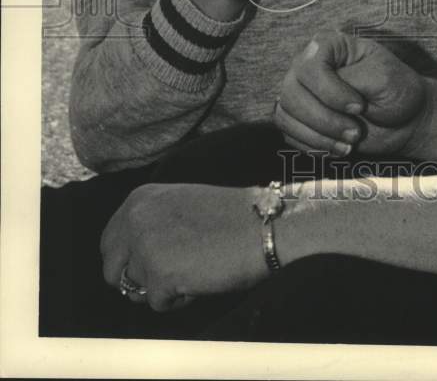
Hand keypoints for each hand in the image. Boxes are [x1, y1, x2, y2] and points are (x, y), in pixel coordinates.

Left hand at [100, 183, 270, 311]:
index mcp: (140, 199)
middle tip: (169, 274)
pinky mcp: (160, 276)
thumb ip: (151, 221)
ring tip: (193, 268)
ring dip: (162, 287)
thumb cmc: (229, 216)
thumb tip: (130, 256)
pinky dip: (179, 299)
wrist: (262, 225)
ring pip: (135, 289)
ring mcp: (145, 247)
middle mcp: (135, 219)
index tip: (151, 263)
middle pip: (112, 270)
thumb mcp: (179, 203)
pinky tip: (201, 278)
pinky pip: (158, 304)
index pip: (108, 243)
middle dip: (138, 279)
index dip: (128, 259)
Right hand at [275, 31, 429, 156]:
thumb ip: (351, 78)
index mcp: (328, 46)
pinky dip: (313, 145)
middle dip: (325, 119)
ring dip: (319, 135)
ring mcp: (301, 91)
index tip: (359, 107)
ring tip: (349, 142)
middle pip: (291, 93)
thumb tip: (321, 84)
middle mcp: (308, 66)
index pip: (310, 67)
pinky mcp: (299, 118)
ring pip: (286, 114)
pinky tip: (338, 147)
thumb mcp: (383, 77)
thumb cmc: (396, 90)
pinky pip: (288, 133)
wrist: (403, 120)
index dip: (331, 93)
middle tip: (355, 132)